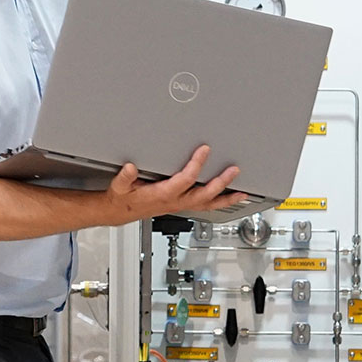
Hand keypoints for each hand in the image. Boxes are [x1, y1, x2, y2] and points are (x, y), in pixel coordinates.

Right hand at [107, 145, 242, 222]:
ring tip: (242, 192)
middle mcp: (175, 201)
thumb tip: (131, 167)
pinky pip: (206, 206)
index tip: (204, 149)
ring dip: (226, 198)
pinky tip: (232, 197)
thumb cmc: (123, 197)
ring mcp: (180, 205)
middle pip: (203, 194)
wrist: (120, 211)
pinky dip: (221, 202)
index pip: (184, 179)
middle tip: (233, 170)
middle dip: (220, 183)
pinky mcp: (183, 205)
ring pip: (208, 204)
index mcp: (162, 194)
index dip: (196, 165)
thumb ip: (124, 177)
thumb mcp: (119, 186)